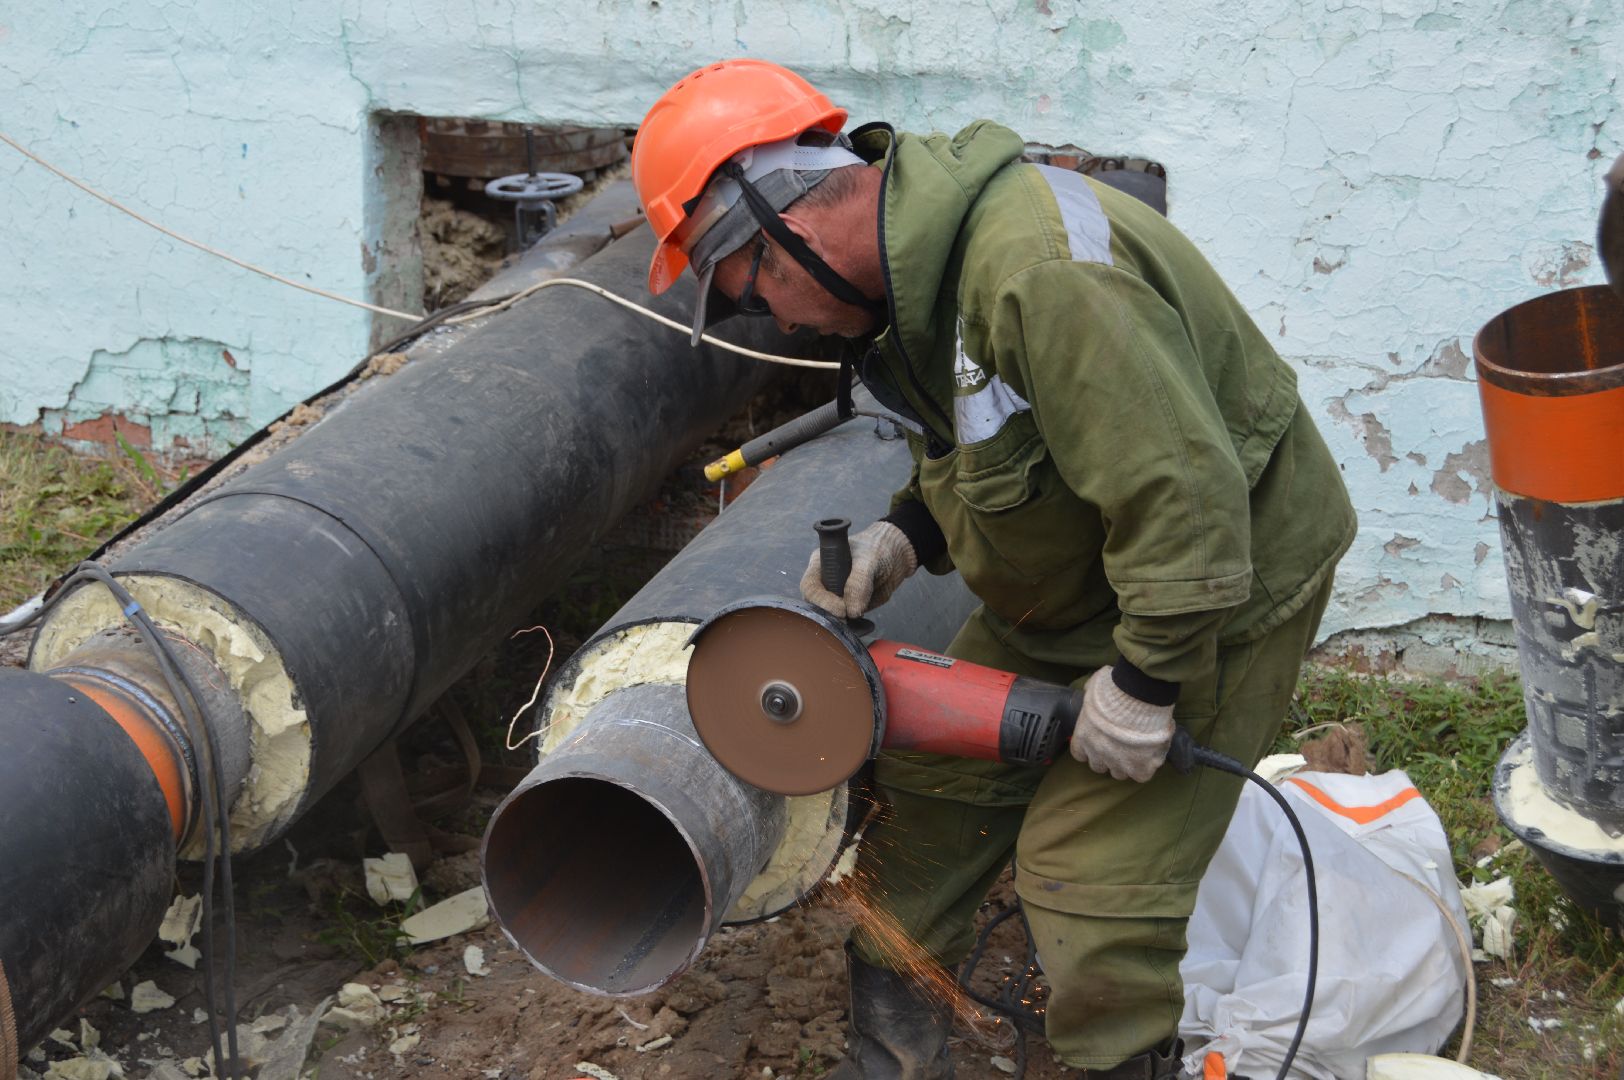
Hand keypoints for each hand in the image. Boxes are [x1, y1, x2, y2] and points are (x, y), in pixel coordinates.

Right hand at [799, 521, 917, 618]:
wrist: (896, 556)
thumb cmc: (877, 549)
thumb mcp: (868, 561)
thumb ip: (859, 583)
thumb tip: (852, 612)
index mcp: (820, 564)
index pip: (810, 587)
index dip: (823, 601)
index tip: (842, 610)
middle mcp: (824, 582)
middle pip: (816, 606)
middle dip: (830, 616)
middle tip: (849, 620)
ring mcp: (836, 596)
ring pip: (831, 618)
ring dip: (844, 625)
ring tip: (861, 625)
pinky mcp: (849, 607)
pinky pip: (848, 623)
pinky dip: (856, 628)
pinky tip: (868, 626)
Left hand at [1069, 667, 1175, 781]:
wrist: (1138, 697)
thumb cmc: (1115, 688)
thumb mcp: (1094, 687)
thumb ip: (1091, 693)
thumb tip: (1091, 688)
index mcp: (1083, 737)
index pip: (1080, 754)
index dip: (1091, 749)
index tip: (1100, 741)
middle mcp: (1097, 754)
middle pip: (1099, 766)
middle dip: (1108, 757)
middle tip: (1121, 745)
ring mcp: (1118, 763)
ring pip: (1119, 773)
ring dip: (1127, 764)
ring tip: (1138, 750)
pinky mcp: (1139, 768)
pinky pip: (1141, 776)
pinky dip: (1146, 768)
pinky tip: (1151, 756)